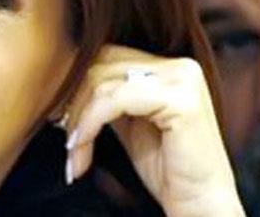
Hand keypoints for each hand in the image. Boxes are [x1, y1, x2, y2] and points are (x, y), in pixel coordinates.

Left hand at [62, 44, 244, 215]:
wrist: (200, 205)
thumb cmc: (167, 168)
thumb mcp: (129, 122)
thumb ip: (107, 97)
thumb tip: (65, 82)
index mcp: (168, 66)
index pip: (107, 56)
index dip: (77, 85)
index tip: (59, 116)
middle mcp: (179, 65)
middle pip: (101, 64)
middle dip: (74, 100)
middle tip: (64, 135)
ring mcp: (182, 79)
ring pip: (103, 83)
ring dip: (78, 120)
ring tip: (73, 152)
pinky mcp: (180, 100)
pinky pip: (115, 101)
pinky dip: (89, 125)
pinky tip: (81, 150)